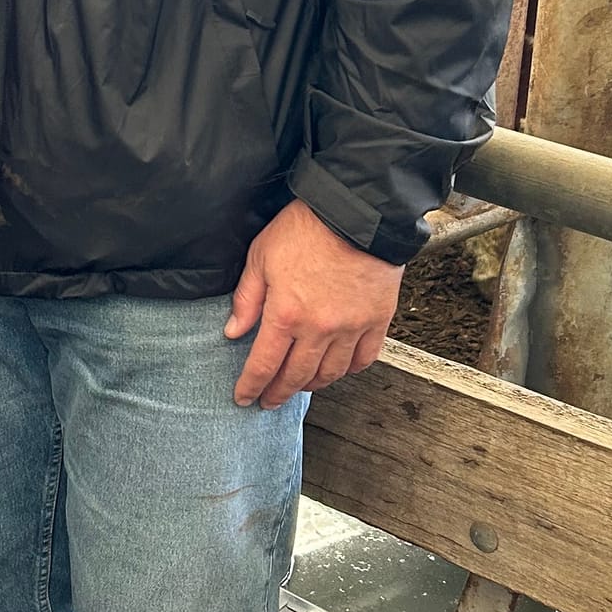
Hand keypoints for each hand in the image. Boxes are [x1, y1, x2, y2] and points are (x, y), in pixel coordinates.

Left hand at [226, 201, 400, 408]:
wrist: (355, 211)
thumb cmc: (306, 227)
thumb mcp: (261, 256)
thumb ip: (247, 298)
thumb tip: (234, 331)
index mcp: (286, 314)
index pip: (264, 365)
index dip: (251, 386)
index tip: (244, 398)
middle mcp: (319, 329)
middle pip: (296, 376)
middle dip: (279, 393)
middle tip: (269, 400)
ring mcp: (351, 327)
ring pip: (330, 373)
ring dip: (312, 385)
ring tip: (301, 385)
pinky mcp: (376, 320)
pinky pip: (364, 358)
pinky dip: (350, 369)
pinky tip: (339, 369)